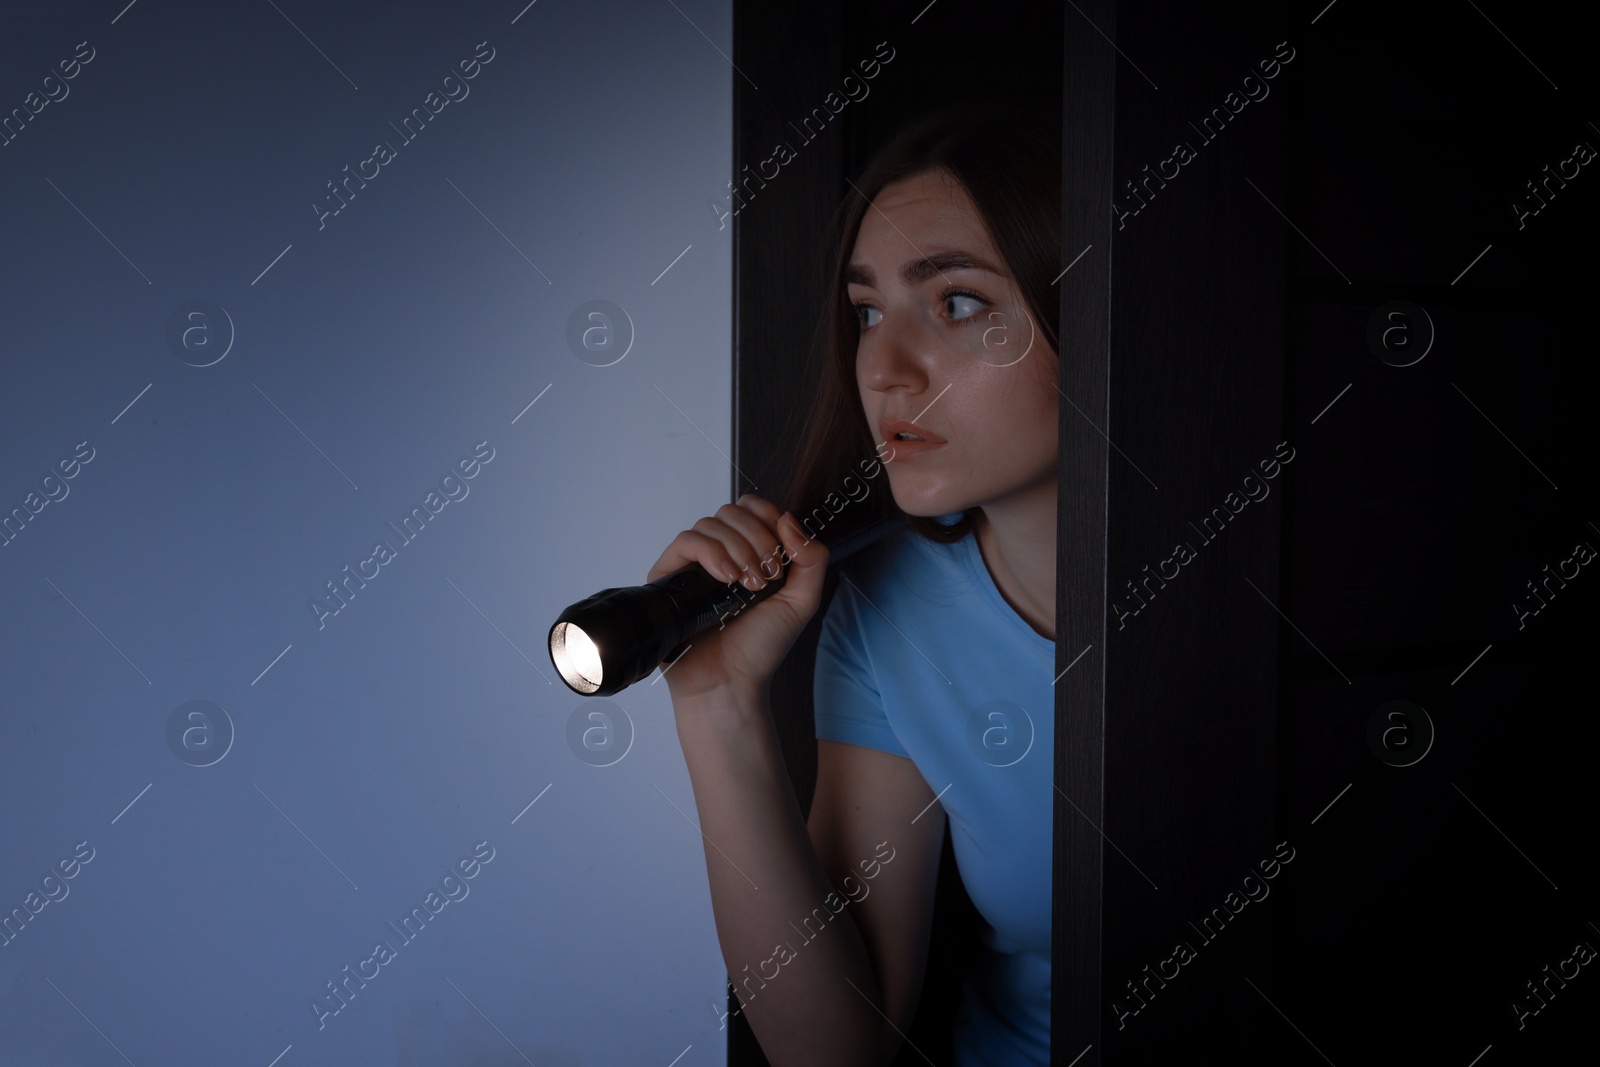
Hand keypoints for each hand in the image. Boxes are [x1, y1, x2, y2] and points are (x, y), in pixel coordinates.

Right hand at [645, 494, 829, 703]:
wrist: (730, 682)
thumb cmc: (760, 648)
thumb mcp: (802, 600)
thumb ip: (812, 558)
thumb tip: (789, 520)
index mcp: (748, 553)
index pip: (751, 508)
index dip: (767, 516)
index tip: (780, 549)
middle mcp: (719, 554)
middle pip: (731, 511)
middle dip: (756, 537)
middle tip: (766, 575)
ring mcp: (692, 564)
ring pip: (710, 523)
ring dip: (736, 548)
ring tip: (746, 585)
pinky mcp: (668, 576)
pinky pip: (686, 542)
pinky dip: (711, 553)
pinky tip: (726, 578)